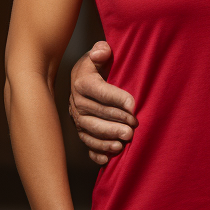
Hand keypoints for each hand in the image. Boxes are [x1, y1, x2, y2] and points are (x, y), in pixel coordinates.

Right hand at [69, 41, 137, 165]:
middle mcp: (76, 101)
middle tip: (133, 127)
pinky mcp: (80, 129)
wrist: (89, 75)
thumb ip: (102, 50)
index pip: (99, 91)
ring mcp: (77, 117)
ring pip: (88, 131)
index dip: (116, 98)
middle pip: (93, 114)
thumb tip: (100, 52)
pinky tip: (108, 158)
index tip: (134, 105)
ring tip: (124, 142)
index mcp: (82, 81)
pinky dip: (95, 152)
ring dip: (106, 138)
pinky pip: (85, 143)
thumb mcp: (102, 52)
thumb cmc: (101, 63)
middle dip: (114, 121)